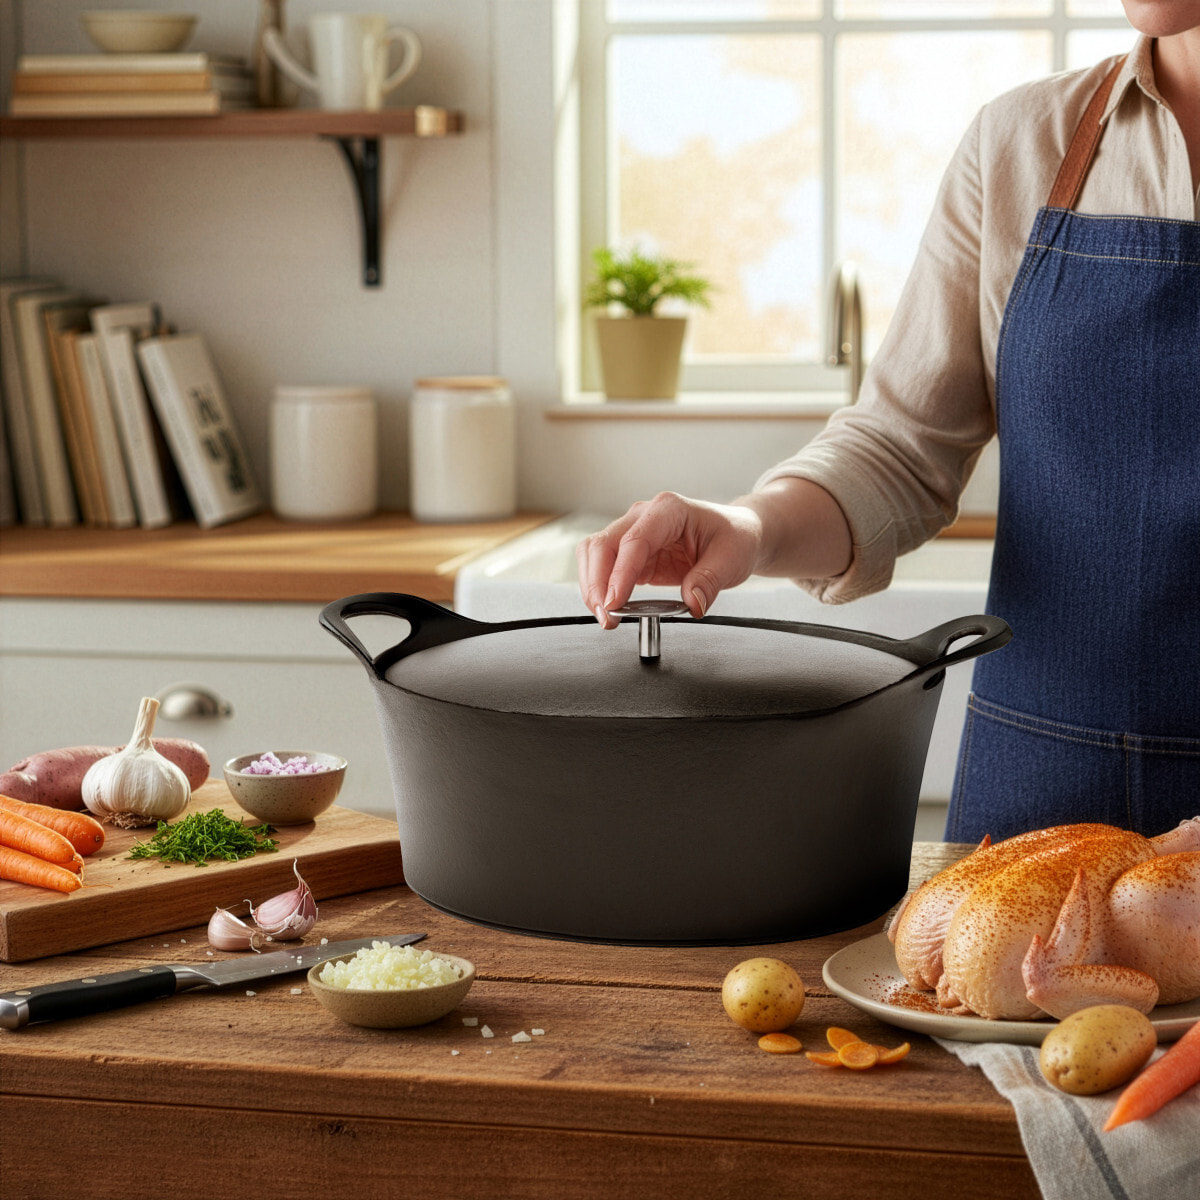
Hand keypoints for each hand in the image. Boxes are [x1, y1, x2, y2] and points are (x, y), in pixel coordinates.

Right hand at [576, 492, 762, 628]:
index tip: (615, 602)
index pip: (634, 540)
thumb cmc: (734, 536)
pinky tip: (610, 609)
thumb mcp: (732, 558)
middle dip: (597, 583)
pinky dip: (601, 589)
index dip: (620, 573)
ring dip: (592, 586)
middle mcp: (644, 516)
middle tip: (606, 617)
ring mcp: (633, 533)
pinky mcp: (631, 554)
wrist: (736, 534)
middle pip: (603, 545)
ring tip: (605, 617)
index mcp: (669, 509)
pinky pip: (604, 568)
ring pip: (595, 554)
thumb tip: (692, 605)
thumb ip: (710, 580)